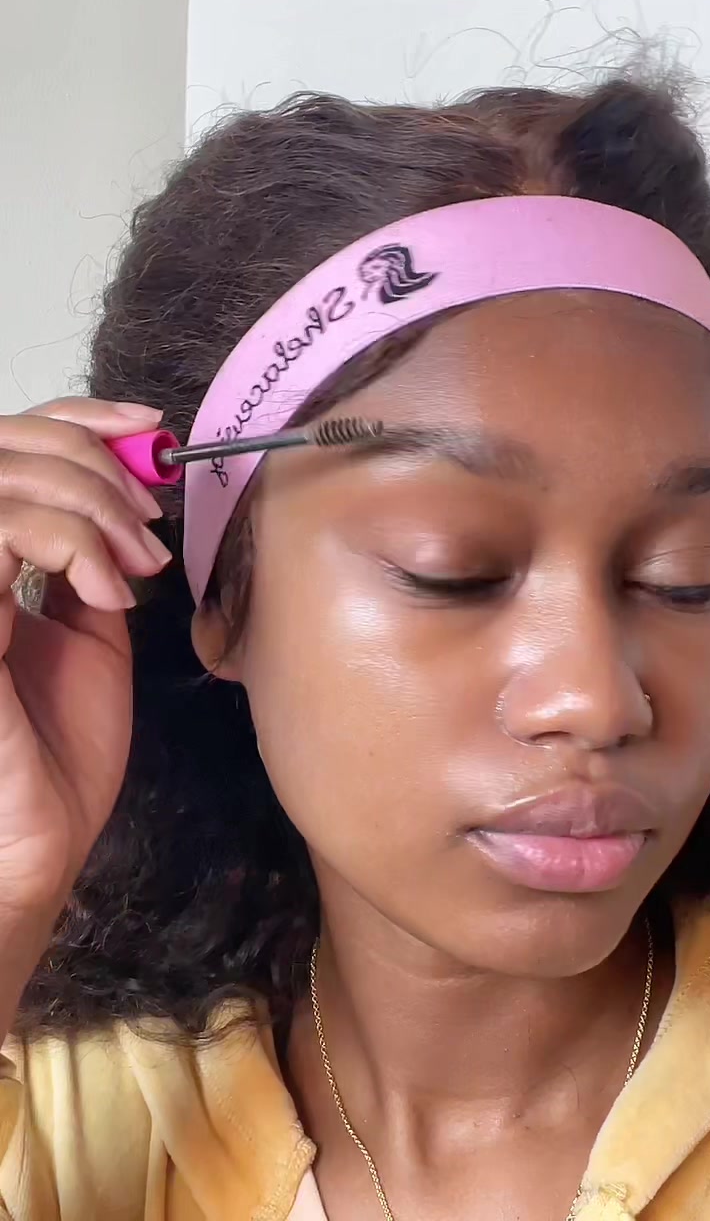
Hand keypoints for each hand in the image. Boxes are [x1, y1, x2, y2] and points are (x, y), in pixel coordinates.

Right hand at [0, 397, 171, 932]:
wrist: (38, 838)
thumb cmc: (59, 750)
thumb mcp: (90, 634)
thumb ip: (88, 562)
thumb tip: (118, 501)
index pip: (11, 444)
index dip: (77, 419)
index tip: (147, 429)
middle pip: (5, 444)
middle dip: (95, 464)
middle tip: (147, 524)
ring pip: (2, 475)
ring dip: (88, 502)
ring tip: (134, 562)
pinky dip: (69, 541)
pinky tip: (109, 593)